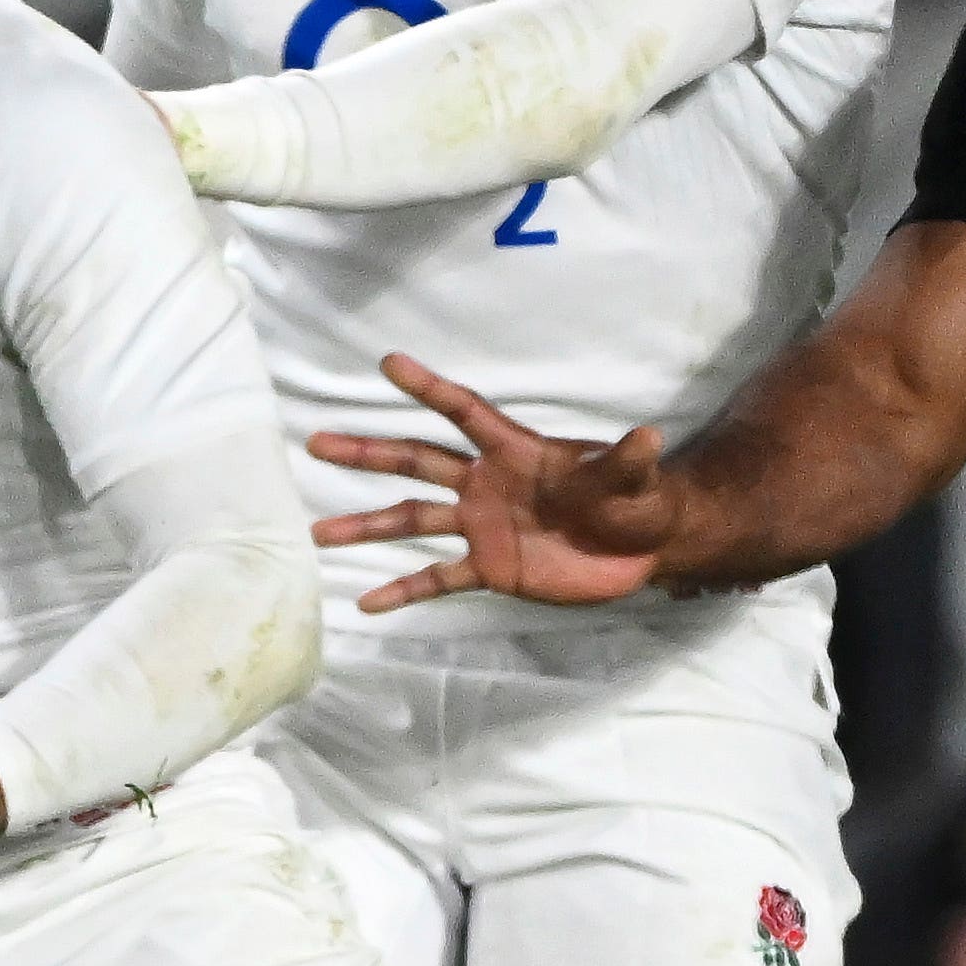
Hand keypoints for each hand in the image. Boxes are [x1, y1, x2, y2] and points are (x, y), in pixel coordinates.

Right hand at [306, 354, 670, 610]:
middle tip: (317, 443)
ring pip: (412, 521)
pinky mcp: (489, 569)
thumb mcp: (635, 482)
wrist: (641, 550)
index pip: (464, 413)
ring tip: (319, 532)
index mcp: (514, 451)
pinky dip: (403, 590)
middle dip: (368, 453)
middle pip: (417, 462)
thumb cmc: (636, 502)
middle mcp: (485, 483)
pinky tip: (366, 602)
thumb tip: (649, 438)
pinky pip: (437, 578)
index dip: (429, 389)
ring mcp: (481, 526)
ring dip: (367, 526)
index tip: (389, 364)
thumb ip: (627, 463)